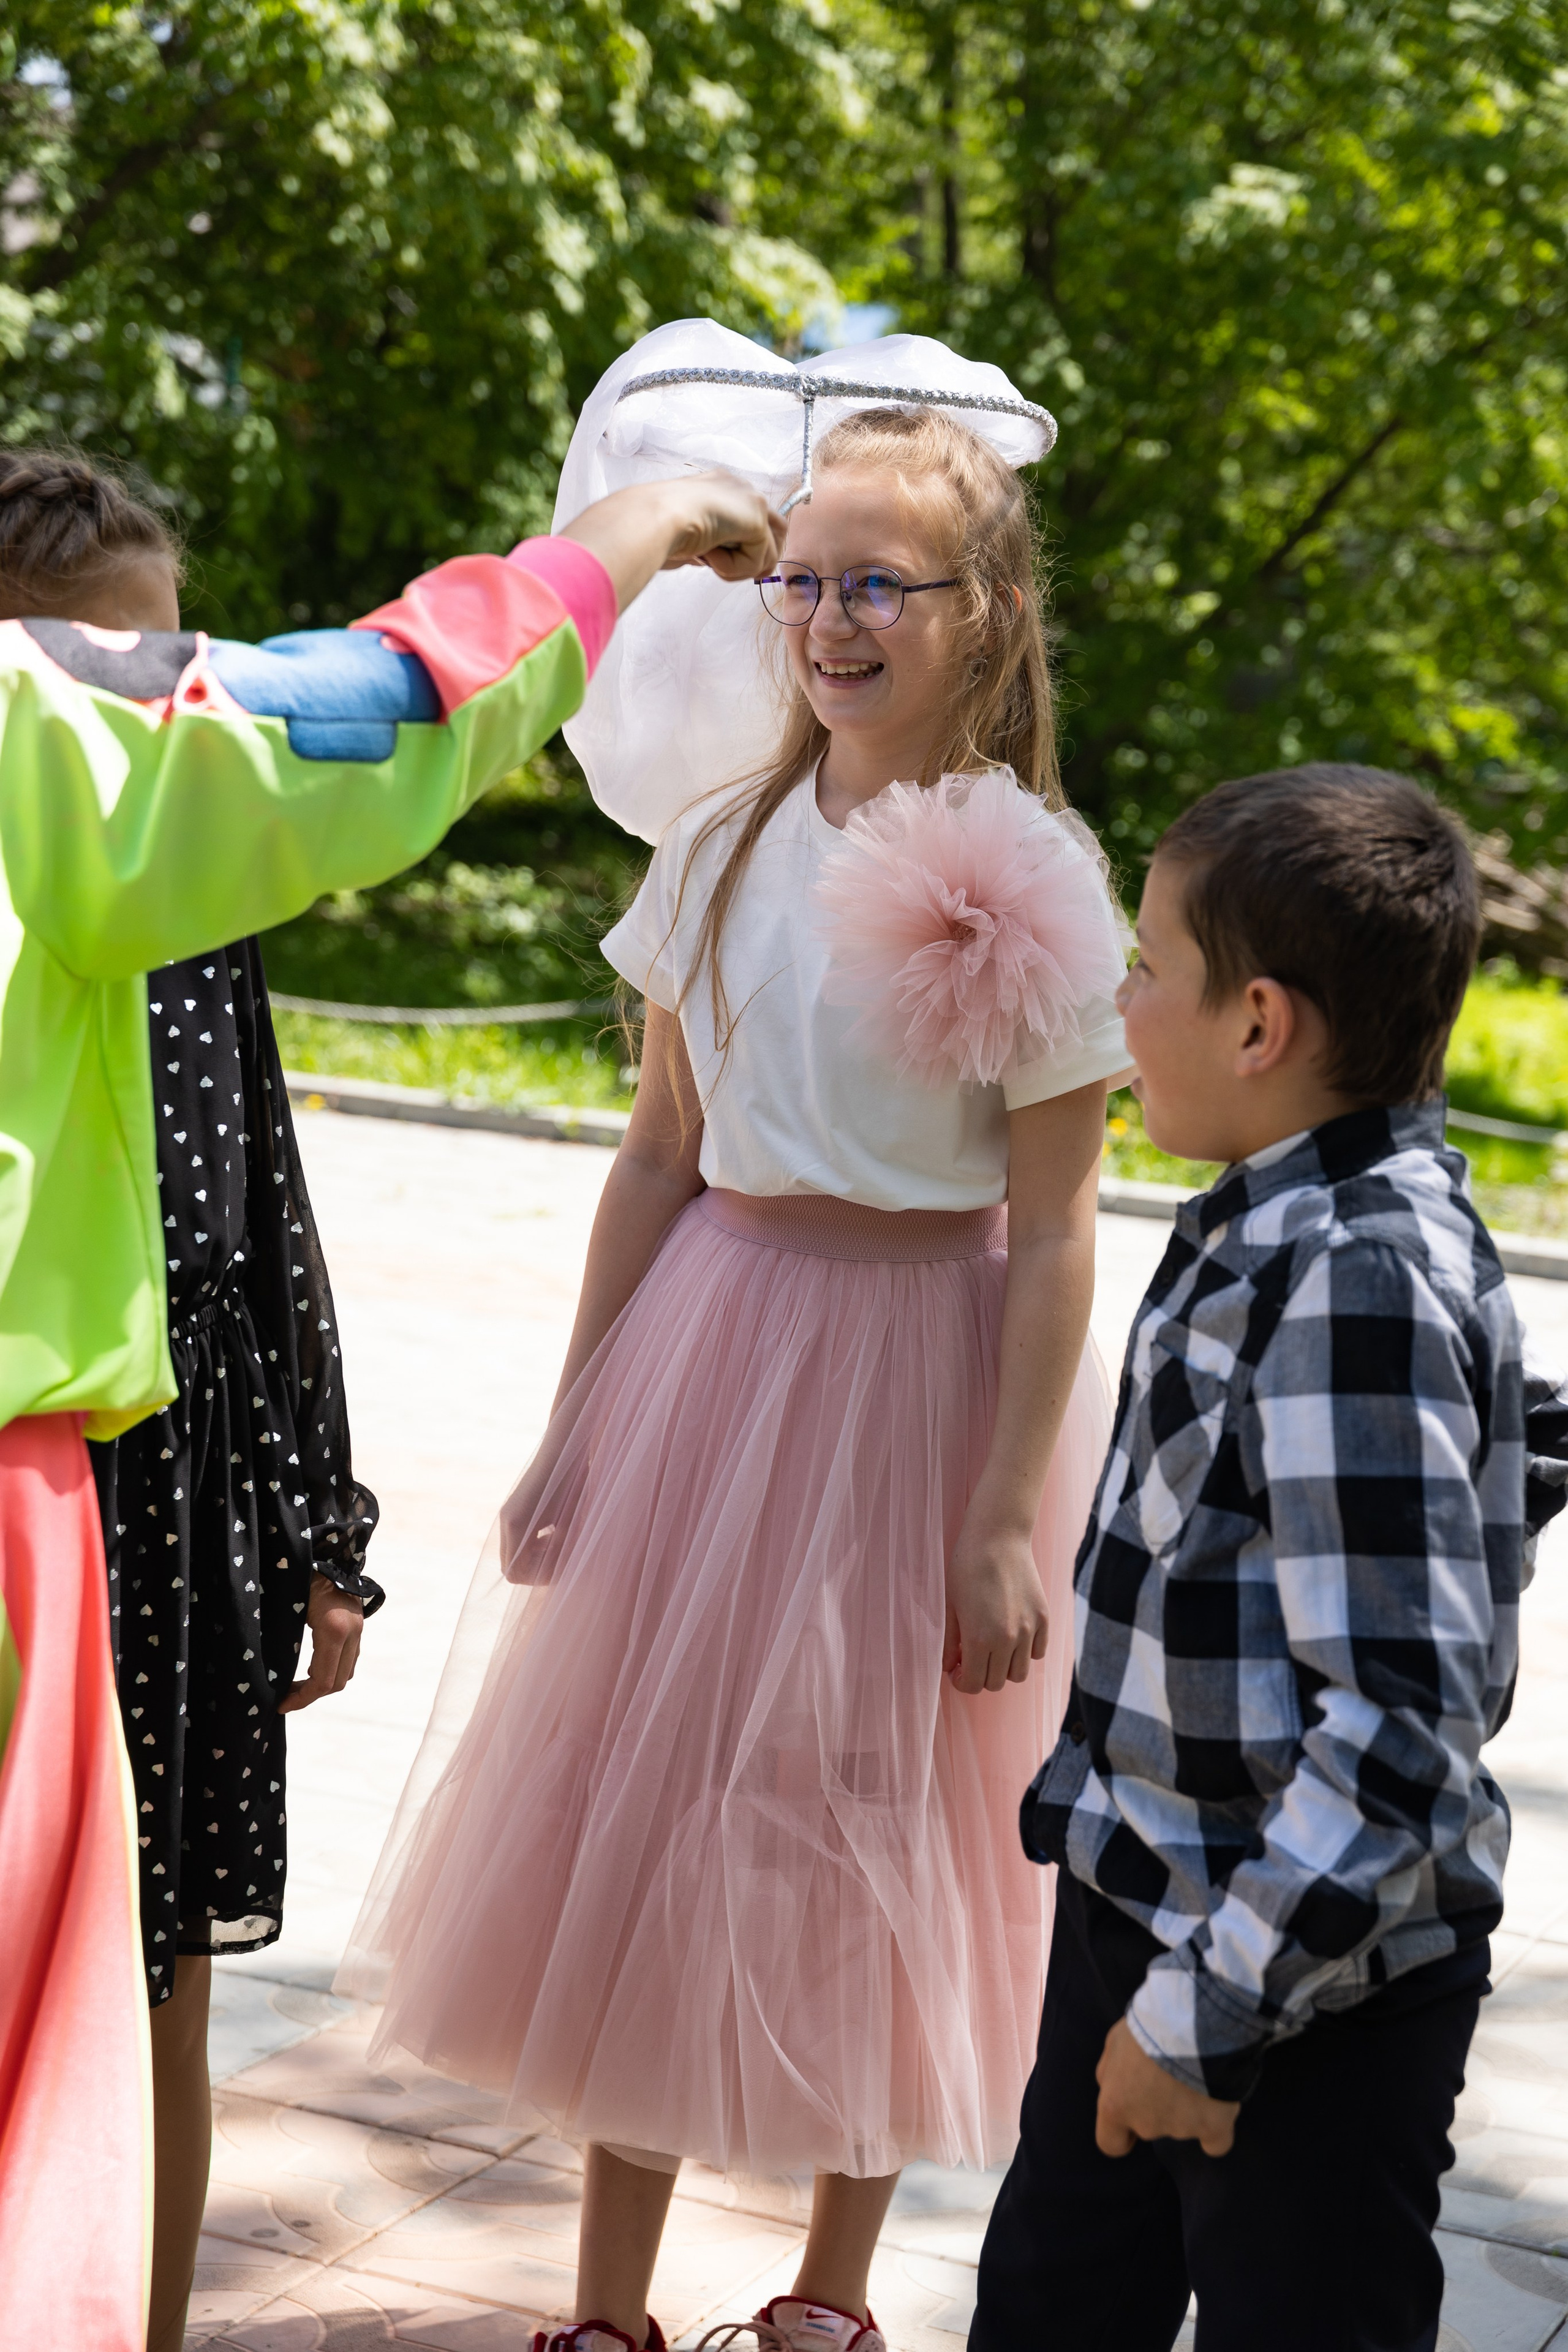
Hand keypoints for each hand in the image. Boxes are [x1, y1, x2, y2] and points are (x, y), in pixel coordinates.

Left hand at [277, 1572, 363, 1712]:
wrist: (329, 1553)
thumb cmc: (301, 1578)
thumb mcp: (288, 1609)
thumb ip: (284, 1641)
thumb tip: (267, 1675)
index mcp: (334, 1630)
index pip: (322, 1681)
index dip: (301, 1699)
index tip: (280, 1705)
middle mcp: (352, 1632)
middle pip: (337, 1682)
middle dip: (310, 1695)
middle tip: (285, 1698)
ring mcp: (358, 1630)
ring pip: (345, 1673)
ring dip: (322, 1684)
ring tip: (295, 1685)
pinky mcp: (358, 1627)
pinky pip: (348, 1660)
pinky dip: (330, 1670)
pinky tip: (310, 1668)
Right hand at [560, 474, 784, 611]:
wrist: (652, 519)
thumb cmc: (656, 529)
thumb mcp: (690, 535)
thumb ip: (711, 543)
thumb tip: (717, 559)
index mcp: (720, 487)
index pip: (755, 516)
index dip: (755, 545)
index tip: (745, 567)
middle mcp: (739, 487)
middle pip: (777, 527)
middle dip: (765, 557)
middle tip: (748, 575)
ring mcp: (750, 499)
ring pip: (767, 548)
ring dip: (741, 567)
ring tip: (709, 560)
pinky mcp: (755, 517)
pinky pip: (758, 558)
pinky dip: (734, 568)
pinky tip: (709, 555)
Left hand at [944, 1507, 1048, 1694]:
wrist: (998, 1537)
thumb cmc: (967, 1567)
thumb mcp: (951, 1605)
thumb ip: (950, 1642)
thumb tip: (950, 1666)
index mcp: (979, 1639)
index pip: (974, 1684)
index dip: (963, 1682)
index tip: (957, 1670)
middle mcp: (1007, 1640)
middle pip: (997, 1683)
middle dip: (981, 1676)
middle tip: (971, 1659)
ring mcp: (1029, 1630)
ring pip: (1020, 1673)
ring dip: (1004, 1668)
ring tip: (993, 1649)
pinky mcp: (1043, 1618)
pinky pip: (1038, 1652)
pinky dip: (1025, 1652)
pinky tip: (1012, 1636)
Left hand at [1094, 2017, 1239, 2157]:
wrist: (1190, 2025)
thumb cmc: (1147, 2028)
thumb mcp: (1115, 2042)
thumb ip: (1111, 2071)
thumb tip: (1113, 2087)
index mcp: (1116, 2105)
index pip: (1111, 2142)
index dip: (1122, 2132)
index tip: (1133, 2113)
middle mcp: (1146, 2124)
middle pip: (1150, 2125)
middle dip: (1158, 2104)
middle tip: (1169, 2072)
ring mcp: (1181, 2129)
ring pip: (1183, 2125)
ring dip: (1187, 2105)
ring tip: (1194, 2071)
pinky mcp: (1213, 2128)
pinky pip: (1216, 2142)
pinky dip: (1216, 2127)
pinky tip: (1219, 2108)